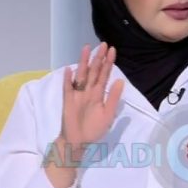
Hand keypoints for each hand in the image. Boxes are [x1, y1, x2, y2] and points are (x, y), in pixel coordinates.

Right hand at [59, 42, 123, 161]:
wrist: (78, 142)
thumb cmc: (94, 129)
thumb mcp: (108, 114)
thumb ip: (113, 98)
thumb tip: (120, 80)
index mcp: (99, 94)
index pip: (104, 75)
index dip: (108, 63)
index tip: (112, 50)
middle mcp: (88, 91)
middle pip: (94, 71)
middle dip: (98, 58)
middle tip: (103, 44)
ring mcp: (77, 94)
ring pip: (81, 75)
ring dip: (83, 63)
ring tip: (86, 49)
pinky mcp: (68, 101)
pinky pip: (68, 88)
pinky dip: (68, 80)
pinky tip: (69, 70)